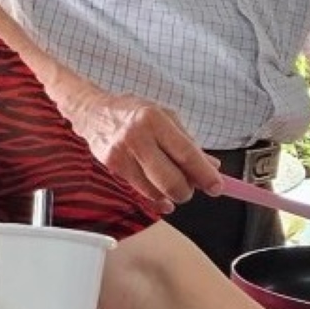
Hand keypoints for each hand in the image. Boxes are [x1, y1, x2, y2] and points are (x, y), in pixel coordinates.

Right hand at [65, 89, 219, 207]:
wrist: (93, 112)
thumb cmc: (133, 113)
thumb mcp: (166, 117)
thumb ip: (189, 143)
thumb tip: (212, 167)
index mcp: (155, 120)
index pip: (186, 154)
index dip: (204, 175)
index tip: (217, 187)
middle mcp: (137, 137)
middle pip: (171, 180)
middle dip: (187, 190)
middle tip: (193, 186)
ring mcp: (122, 154)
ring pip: (156, 191)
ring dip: (171, 193)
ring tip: (172, 181)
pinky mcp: (113, 168)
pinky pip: (142, 192)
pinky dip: (157, 197)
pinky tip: (160, 191)